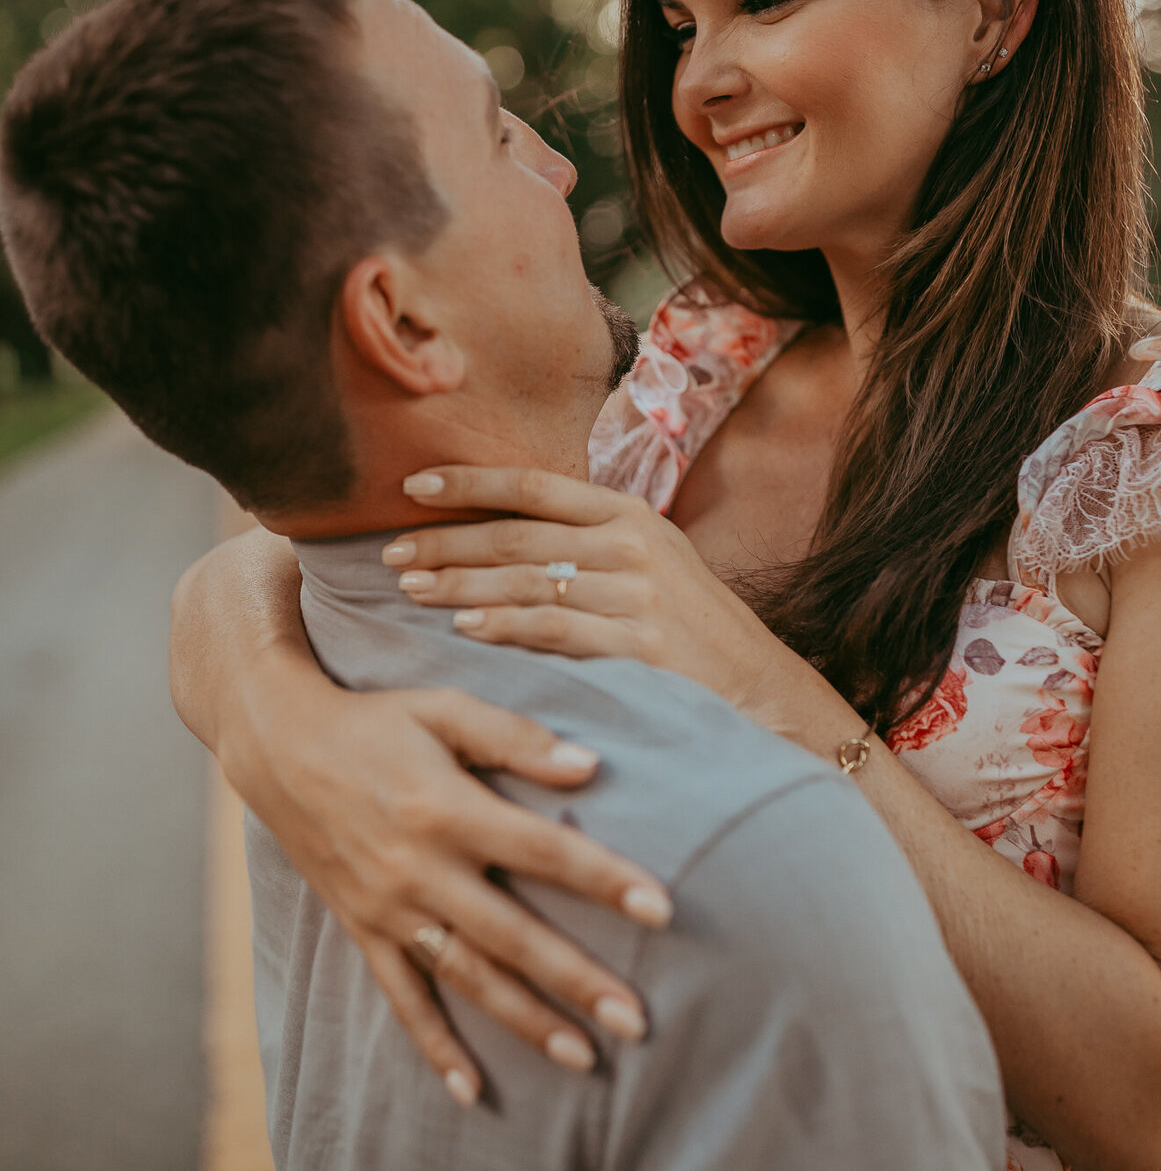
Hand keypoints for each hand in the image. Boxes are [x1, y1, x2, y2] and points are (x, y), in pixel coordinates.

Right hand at [226, 665, 672, 1107]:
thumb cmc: (376, 720)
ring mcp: (387, 907)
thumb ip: (515, 738)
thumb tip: (590, 766)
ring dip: (525, 1021)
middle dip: (577, 980)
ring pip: (466, 977)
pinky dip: (433, 1045)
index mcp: (445, 808)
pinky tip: (470, 1090)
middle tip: (639, 1021)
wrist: (278, 744)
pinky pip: (400, 996)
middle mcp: (417, 868)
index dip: (603, 878)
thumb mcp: (442, 708)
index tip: (662, 908)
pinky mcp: (362, 928)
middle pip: (511, 934)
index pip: (541, 849)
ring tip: (585, 1059)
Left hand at [384, 465, 789, 718]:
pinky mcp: (642, 644)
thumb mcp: (651, 562)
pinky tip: (466, 627)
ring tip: (411, 590)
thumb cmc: (692, 628)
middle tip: (390, 554)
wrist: (761, 687)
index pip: (534, 486)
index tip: (412, 486)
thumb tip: (502, 530)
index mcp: (629, 514)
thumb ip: (588, 541)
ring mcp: (638, 594)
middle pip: (517, 534)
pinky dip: (505, 625)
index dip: (469, 482)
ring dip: (460, 584)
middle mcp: (632, 545)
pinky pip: (556, 629)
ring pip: (527, 579)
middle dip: (445, 542)